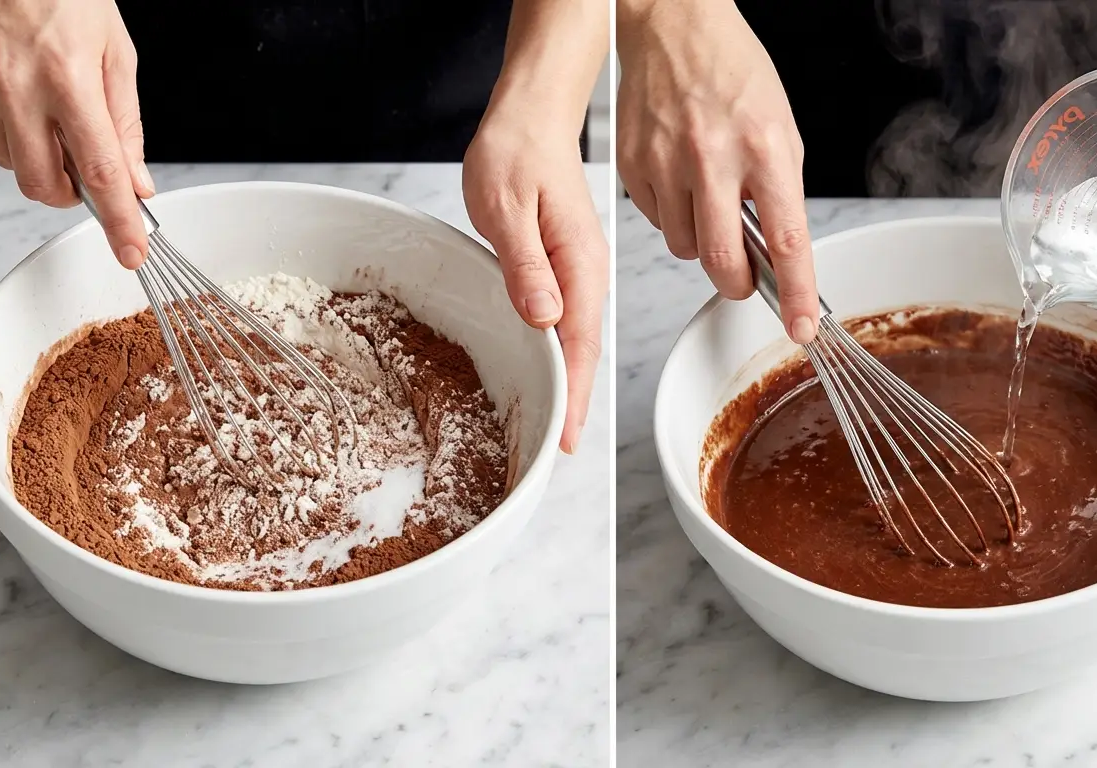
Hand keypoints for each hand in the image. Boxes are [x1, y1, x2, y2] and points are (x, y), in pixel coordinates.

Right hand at [0, 0, 153, 266]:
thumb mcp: (115, 52)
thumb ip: (126, 124)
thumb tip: (137, 181)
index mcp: (68, 80)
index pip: (100, 173)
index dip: (119, 221)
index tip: (129, 253)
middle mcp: (15, 89)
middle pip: (46, 185)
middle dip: (72, 193)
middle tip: (85, 168)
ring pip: (13, 164)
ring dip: (39, 156)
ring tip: (49, 107)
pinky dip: (7, 129)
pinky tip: (16, 91)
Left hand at [463, 102, 608, 454]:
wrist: (530, 117)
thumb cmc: (516, 154)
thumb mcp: (508, 208)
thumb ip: (526, 265)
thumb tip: (544, 316)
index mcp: (580, 264)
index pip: (581, 343)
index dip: (575, 395)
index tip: (566, 436)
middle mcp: (588, 273)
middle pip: (585, 351)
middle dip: (575, 402)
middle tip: (558, 449)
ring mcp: (580, 271)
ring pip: (577, 339)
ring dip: (569, 380)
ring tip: (557, 425)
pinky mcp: (565, 266)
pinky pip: (567, 320)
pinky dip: (560, 352)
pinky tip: (549, 370)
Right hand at [617, 0, 818, 343]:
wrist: (672, 26)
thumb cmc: (731, 73)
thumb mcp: (778, 126)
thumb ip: (779, 192)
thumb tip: (777, 257)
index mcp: (763, 146)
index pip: (785, 239)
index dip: (795, 292)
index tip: (799, 327)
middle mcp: (713, 156)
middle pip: (721, 260)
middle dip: (736, 283)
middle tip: (743, 278)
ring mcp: (666, 162)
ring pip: (683, 248)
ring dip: (699, 242)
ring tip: (706, 199)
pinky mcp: (632, 165)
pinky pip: (655, 222)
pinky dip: (671, 215)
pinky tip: (678, 179)